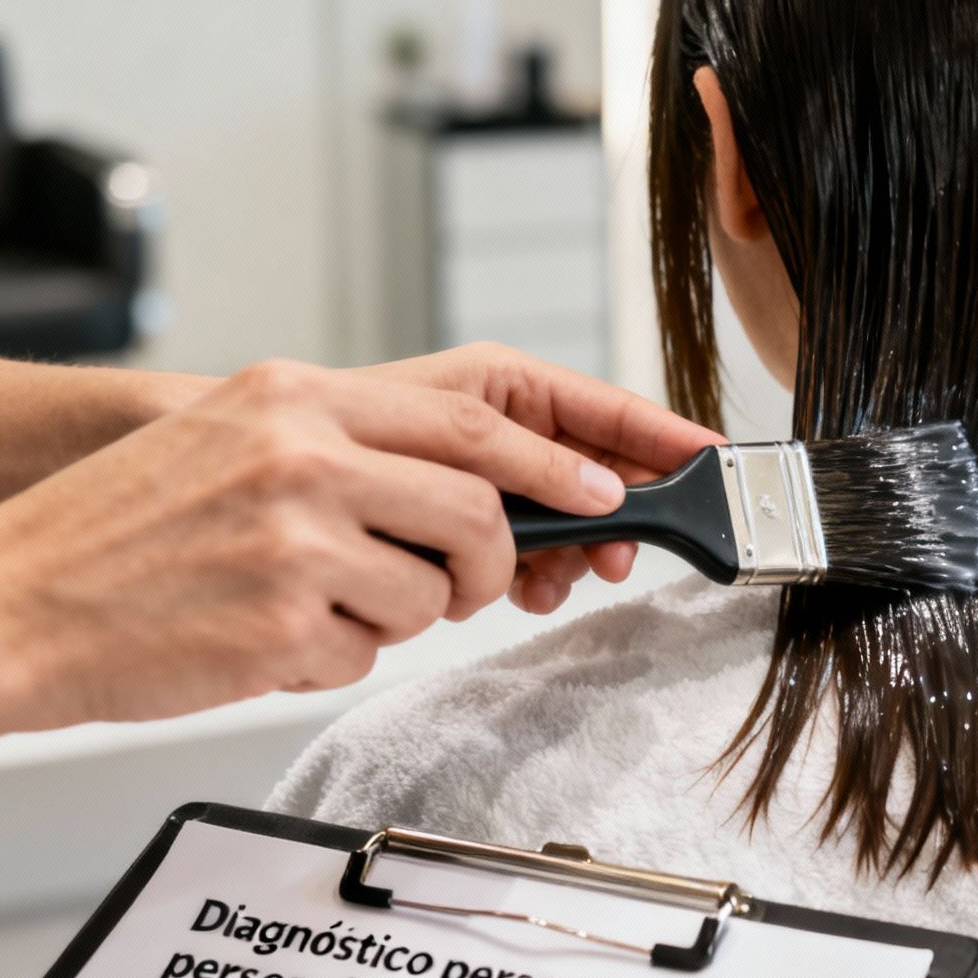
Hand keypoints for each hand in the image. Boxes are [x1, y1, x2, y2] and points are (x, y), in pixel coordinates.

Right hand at [0, 352, 720, 728]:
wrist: (13, 602)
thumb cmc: (132, 529)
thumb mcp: (241, 439)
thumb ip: (360, 447)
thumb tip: (490, 488)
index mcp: (300, 396)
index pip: (479, 415)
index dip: (565, 456)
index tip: (618, 487)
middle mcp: (305, 453)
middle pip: (480, 504)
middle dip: (500, 554)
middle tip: (482, 577)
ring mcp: (296, 538)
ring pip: (436, 588)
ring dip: (404, 612)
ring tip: (319, 602)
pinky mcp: (285, 621)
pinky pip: (372, 648)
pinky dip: (339, 653)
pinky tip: (269, 635)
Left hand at [353, 344, 726, 612]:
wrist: (258, 483)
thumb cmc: (336, 430)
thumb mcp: (450, 430)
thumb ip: (532, 457)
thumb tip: (608, 492)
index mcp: (509, 387)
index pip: (613, 410)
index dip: (669, 438)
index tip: (718, 463)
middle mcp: (508, 430)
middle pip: (602, 474)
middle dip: (616, 518)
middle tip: (614, 562)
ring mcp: (493, 481)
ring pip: (572, 522)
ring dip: (569, 557)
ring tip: (545, 583)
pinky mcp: (472, 526)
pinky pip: (533, 552)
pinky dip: (536, 575)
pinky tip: (520, 590)